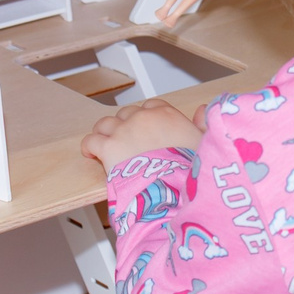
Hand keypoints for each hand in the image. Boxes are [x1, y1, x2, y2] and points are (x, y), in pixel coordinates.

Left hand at [82, 98, 203, 169]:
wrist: (172, 187)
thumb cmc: (190, 169)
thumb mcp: (204, 143)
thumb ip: (203, 124)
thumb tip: (202, 110)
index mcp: (166, 114)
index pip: (150, 106)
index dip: (146, 117)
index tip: (147, 128)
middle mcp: (142, 118)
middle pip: (126, 114)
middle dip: (125, 125)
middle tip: (127, 141)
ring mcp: (123, 131)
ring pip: (106, 124)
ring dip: (105, 133)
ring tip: (107, 145)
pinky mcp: (108, 148)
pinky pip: (91, 141)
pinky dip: (89, 146)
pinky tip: (91, 154)